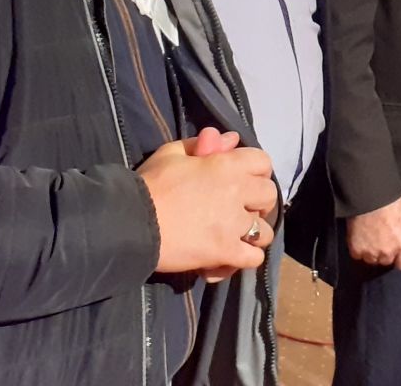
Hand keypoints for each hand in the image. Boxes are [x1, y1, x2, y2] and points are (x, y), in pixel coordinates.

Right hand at [137, 129, 276, 279]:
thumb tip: (230, 139)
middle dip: (259, 202)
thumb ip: (202, 145)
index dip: (256, 171)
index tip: (243, 180)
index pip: (263, 162)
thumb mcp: (172, 154)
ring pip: (265, 232)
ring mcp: (233, 225)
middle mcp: (237, 193)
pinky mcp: (224, 252)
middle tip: (241, 209)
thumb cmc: (150, 185)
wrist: (131, 222)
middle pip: (270, 196)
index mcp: (227, 166)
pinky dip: (243, 260)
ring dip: (253, 235)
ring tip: (235, 237)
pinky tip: (226, 259)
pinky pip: (253, 259)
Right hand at [346, 193, 400, 270]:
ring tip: (373, 238)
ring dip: (373, 253)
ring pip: (372, 260)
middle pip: (387, 261)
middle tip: (385, 239)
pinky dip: (359, 249)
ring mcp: (370, 252)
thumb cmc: (396, 203)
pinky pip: (358, 255)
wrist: (371, 195)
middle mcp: (387, 253)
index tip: (399, 249)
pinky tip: (362, 237)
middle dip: (387, 253)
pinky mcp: (355, 248)